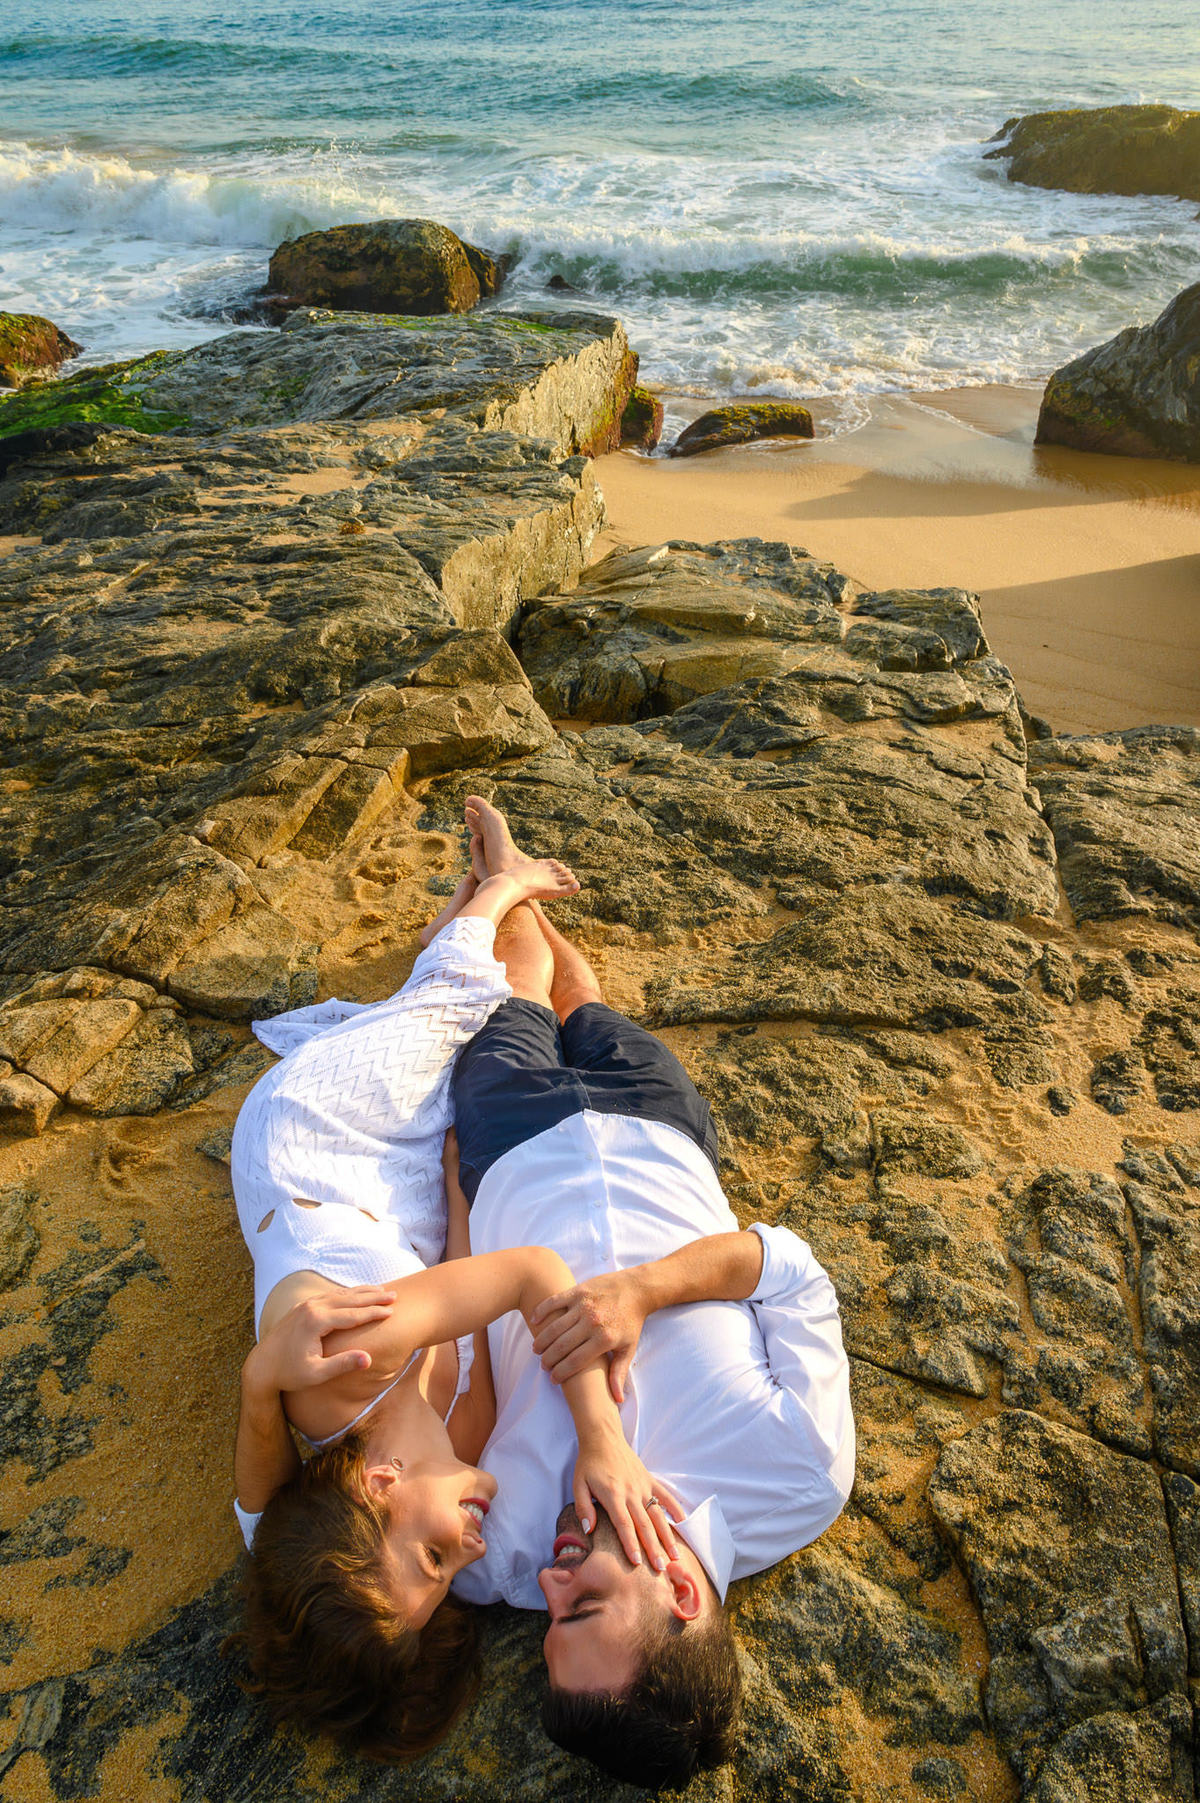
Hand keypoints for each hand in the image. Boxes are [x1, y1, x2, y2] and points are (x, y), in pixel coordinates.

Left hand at [244, 1287, 394, 1395]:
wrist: (262, 1366)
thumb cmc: (289, 1374)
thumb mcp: (316, 1374)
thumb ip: (342, 1364)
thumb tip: (368, 1359)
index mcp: (316, 1321)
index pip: (352, 1314)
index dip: (374, 1312)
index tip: (392, 1312)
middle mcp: (311, 1307)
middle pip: (349, 1299)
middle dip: (373, 1297)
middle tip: (394, 1295)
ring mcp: (305, 1305)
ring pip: (340, 1294)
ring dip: (361, 1292)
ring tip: (381, 1290)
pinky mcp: (302, 1306)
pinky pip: (330, 1295)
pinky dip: (347, 1294)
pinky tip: (356, 1295)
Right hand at [531, 1270, 648, 1402]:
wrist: (635, 1289)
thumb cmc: (631, 1321)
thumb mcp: (628, 1348)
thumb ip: (619, 1373)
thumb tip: (618, 1400)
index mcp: (604, 1339)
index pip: (575, 1361)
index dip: (561, 1373)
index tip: (553, 1379)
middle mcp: (592, 1322)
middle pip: (561, 1346)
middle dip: (548, 1359)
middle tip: (543, 1366)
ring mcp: (584, 1306)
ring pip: (555, 1327)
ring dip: (542, 1340)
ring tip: (536, 1350)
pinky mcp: (578, 1291)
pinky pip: (554, 1302)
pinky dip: (541, 1311)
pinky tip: (534, 1321)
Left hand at [573, 1422, 684, 1570]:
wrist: (603, 1438)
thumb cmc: (589, 1464)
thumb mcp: (578, 1485)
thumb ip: (583, 1507)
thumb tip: (589, 1530)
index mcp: (613, 1495)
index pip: (624, 1524)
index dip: (631, 1544)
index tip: (638, 1563)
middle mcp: (631, 1492)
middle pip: (644, 1525)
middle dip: (653, 1548)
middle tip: (661, 1569)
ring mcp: (643, 1485)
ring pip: (658, 1514)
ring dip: (667, 1535)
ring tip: (675, 1555)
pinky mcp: (649, 1479)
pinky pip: (665, 1495)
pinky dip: (675, 1508)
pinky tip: (682, 1522)